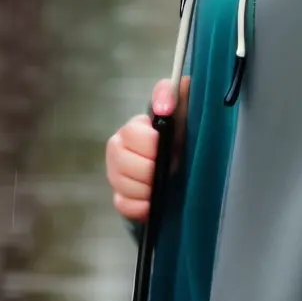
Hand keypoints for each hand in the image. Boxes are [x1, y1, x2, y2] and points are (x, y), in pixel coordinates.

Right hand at [105, 76, 189, 221]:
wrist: (185, 164)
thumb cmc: (183, 134)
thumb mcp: (182, 108)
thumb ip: (173, 94)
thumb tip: (164, 103)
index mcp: (134, 126)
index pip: (132, 132)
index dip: (150, 142)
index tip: (167, 145)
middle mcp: (119, 146)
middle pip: (121, 160)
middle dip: (149, 168)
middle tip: (169, 168)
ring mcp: (116, 172)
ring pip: (120, 183)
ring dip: (145, 188)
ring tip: (163, 185)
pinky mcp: (120, 196)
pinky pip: (122, 204)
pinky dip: (138, 207)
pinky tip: (152, 204)